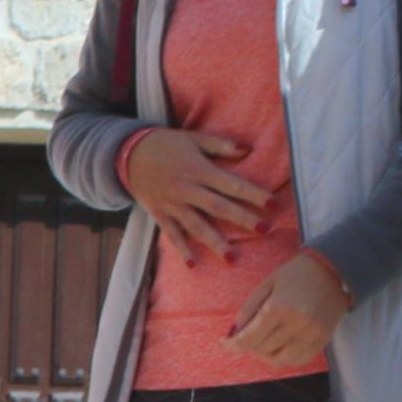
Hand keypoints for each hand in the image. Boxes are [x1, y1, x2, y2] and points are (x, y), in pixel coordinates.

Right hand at [123, 126, 268, 260]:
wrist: (129, 155)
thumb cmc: (166, 144)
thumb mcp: (194, 138)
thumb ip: (221, 145)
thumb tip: (248, 149)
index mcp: (200, 170)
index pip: (232, 185)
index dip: (253, 194)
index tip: (272, 204)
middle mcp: (188, 190)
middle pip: (219, 208)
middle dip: (242, 219)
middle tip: (263, 230)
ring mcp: (173, 205)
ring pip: (197, 226)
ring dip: (215, 242)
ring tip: (231, 258)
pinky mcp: (160, 214)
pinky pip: (172, 234)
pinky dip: (181, 249)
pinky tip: (192, 263)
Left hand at [227, 251, 350, 369]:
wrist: (335, 268)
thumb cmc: (297, 274)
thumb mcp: (266, 285)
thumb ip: (248, 311)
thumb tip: (234, 335)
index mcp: (279, 308)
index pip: (248, 340)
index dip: (232, 345)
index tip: (226, 343)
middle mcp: (297, 324)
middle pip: (261, 350)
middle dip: (250, 345)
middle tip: (249, 335)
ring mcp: (312, 334)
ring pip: (279, 360)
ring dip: (266, 355)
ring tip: (265, 341)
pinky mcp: (323, 339)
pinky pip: (299, 360)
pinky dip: (285, 358)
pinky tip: (281, 346)